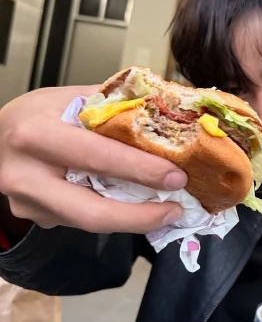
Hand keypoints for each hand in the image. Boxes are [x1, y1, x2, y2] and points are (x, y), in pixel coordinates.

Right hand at [0, 85, 186, 233]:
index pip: (97, 157)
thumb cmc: (35, 114)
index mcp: (36, 135)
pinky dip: (113, 215)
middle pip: (91, 212)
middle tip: (175, 209)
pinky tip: (136, 207)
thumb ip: (112, 105)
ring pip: (89, 223)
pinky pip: (81, 221)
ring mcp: (27, 203)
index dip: (140, 170)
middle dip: (140, 216)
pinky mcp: (35, 218)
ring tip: (165, 210)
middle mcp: (26, 175)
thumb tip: (166, 110)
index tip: (176, 176)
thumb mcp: (68, 97)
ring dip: (132, 220)